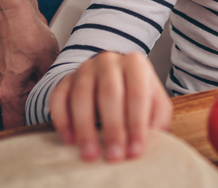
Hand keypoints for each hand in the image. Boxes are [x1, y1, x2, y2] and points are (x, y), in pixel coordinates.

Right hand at [0, 14, 59, 128]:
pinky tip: (46, 73)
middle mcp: (1, 87)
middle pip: (19, 111)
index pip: (15, 124)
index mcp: (7, 92)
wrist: (15, 11)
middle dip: (37, 111)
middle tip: (57, 109)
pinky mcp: (8, 68)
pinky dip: (34, 82)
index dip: (31, 128)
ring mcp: (3, 78)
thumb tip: (62, 94)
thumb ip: (51, 82)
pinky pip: (22, 83)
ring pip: (22, 96)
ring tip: (53, 87)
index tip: (47, 129)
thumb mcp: (48, 60)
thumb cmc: (27, 32)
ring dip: (36, 94)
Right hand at [49, 51, 172, 160]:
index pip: (137, 93)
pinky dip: (63, 120)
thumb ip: (158, 115)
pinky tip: (70, 140)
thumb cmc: (134, 92)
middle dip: (113, 128)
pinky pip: (59, 99)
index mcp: (135, 63)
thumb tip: (155, 135)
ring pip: (81, 96)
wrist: (109, 74)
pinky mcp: (65, 80)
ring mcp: (84, 69)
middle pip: (109, 93)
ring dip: (85, 128)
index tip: (135, 151)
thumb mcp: (153, 99)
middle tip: (114, 156)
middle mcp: (109, 61)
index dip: (137, 124)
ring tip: (91, 153)